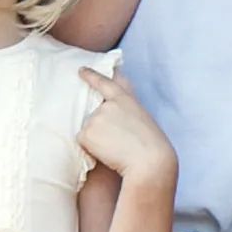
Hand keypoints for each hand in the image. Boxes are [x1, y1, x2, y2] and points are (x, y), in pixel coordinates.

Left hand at [74, 69, 174, 184]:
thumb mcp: (141, 118)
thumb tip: (107, 115)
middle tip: (119, 142)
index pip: (105, 83)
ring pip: (88, 130)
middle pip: (94, 116)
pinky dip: (91, 149)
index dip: (91, 76)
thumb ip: (124, 112)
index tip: (81, 70)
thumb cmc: (151, 146)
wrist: (149, 161)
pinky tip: (107, 153)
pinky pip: (83, 142)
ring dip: (97, 140)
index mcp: (125, 99)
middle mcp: (107, 105)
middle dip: (101, 129)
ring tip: (116, 149)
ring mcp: (96, 117)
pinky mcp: (87, 133)